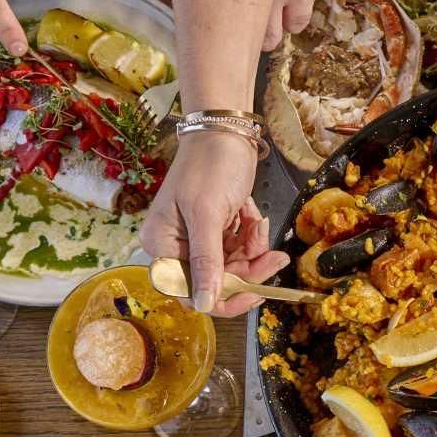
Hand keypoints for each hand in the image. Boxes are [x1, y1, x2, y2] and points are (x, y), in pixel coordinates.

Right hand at [140, 133, 287, 315]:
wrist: (226, 131)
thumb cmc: (210, 165)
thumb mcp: (208, 214)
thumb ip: (207, 261)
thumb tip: (203, 305)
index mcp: (161, 245)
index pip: (190, 292)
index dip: (224, 298)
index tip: (256, 292)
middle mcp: (175, 247)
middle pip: (218, 281)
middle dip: (249, 269)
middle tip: (275, 256)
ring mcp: (198, 240)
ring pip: (234, 267)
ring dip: (254, 249)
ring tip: (260, 222)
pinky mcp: (218, 232)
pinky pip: (240, 250)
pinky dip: (252, 237)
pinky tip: (255, 215)